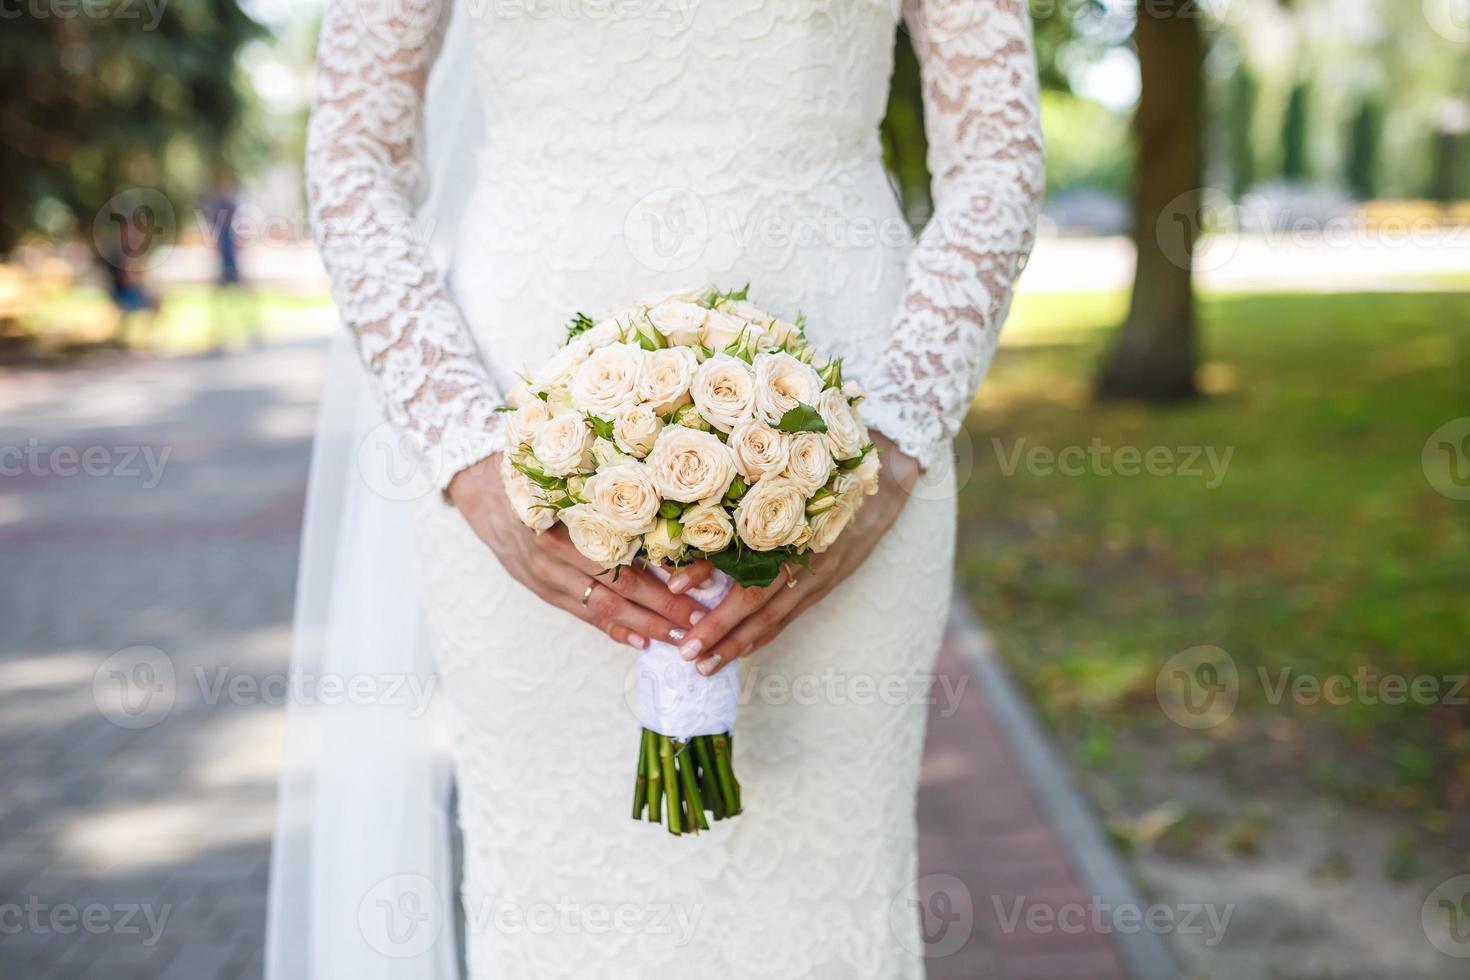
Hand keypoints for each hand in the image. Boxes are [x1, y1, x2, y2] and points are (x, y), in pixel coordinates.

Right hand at [448, 454, 715, 649]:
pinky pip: (582, 614)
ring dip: (643, 625)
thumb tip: (670, 502)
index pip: (623, 559)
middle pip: (618, 589)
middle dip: (663, 609)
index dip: (663, 578)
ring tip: (678, 639)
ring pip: (602, 608)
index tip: (700, 587)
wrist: (481, 489)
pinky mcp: (543, 589)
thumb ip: (609, 491)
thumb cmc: (534, 473)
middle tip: (699, 622)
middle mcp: (554, 554)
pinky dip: (613, 629)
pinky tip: (640, 641)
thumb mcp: (567, 473)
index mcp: (565, 521)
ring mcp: (547, 577)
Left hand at [674, 433, 920, 673]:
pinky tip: (740, 652)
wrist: (886, 480)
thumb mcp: (796, 472)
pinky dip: (762, 637)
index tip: (672, 587)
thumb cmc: (831, 468)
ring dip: (736, 644)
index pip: (743, 553)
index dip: (706, 572)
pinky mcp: (823, 585)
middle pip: (755, 600)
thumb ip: (753, 486)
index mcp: (792, 525)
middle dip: (717, 629)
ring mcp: (817, 576)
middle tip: (685, 652)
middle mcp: (805, 556)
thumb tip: (700, 500)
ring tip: (705, 666)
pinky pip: (788, 618)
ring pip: (771, 618)